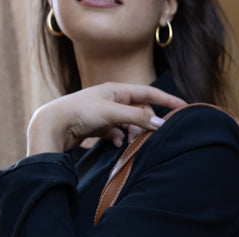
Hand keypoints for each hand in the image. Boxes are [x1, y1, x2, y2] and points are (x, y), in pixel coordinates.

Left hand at [26, 83, 186, 154]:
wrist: (54, 125)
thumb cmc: (81, 113)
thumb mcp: (113, 113)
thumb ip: (137, 118)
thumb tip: (161, 125)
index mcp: (117, 90)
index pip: (149, 93)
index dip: (167, 101)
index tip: (184, 108)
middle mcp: (112, 99)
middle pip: (140, 111)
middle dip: (146, 125)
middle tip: (149, 138)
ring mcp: (106, 113)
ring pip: (129, 124)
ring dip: (133, 134)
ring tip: (132, 144)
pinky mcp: (99, 126)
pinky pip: (117, 133)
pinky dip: (120, 139)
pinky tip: (116, 145)